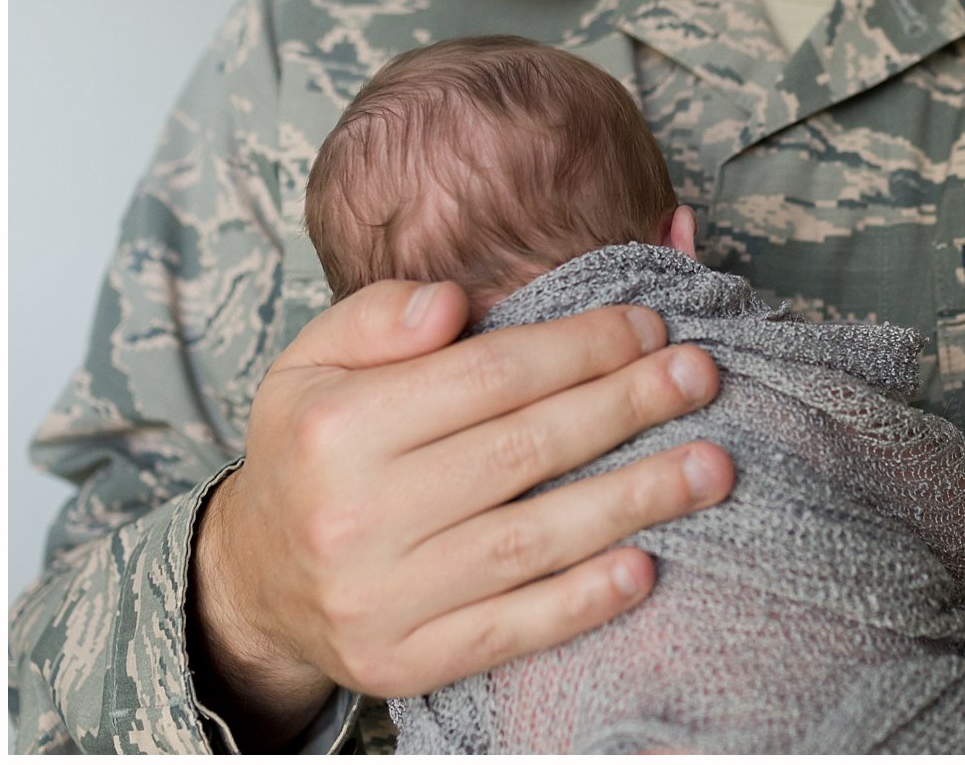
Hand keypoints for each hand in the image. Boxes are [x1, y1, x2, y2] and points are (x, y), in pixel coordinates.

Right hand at [188, 279, 728, 748]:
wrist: (253, 579)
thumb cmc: (308, 452)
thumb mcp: (310, 362)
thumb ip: (376, 315)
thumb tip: (453, 301)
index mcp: (336, 428)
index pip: (488, 375)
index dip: (580, 346)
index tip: (649, 324)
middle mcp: (354, 515)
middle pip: (524, 450)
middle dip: (627, 406)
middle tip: (701, 377)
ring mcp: (381, 599)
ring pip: (532, 541)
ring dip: (634, 500)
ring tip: (711, 465)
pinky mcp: (406, 662)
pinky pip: (510, 630)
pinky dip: (582, 600)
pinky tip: (647, 566)